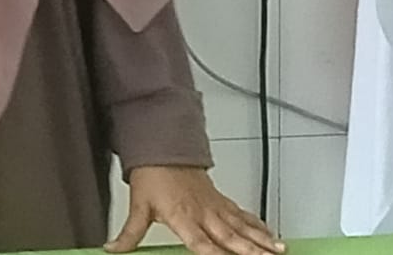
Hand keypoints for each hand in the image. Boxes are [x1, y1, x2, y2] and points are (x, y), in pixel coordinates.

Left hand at [106, 166, 283, 254]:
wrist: (163, 148)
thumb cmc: (152, 176)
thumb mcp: (138, 206)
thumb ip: (130, 233)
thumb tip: (113, 248)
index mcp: (183, 218)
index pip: (202, 243)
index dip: (216, 254)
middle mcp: (203, 214)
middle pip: (231, 236)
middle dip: (252, 250)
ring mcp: (215, 207)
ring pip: (243, 226)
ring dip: (262, 239)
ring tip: (280, 250)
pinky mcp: (221, 200)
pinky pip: (243, 215)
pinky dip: (258, 225)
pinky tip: (270, 234)